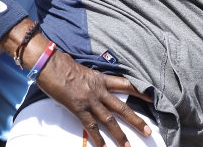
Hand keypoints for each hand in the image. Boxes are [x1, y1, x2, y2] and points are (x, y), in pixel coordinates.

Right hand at [36, 49, 152, 146]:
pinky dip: (98, 138)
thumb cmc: (63, 64)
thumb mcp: (83, 69)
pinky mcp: (78, 109)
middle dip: (136, 120)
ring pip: (109, 120)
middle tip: (147, 131)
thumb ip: (91, 78)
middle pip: (122, 107)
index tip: (151, 98)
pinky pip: (91, 126)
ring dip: (119, 134)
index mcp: (101, 79)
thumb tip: (91, 80)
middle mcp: (99, 91)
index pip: (125, 85)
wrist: (50, 65)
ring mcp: (90, 101)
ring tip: (127, 146)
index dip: (139, 92)